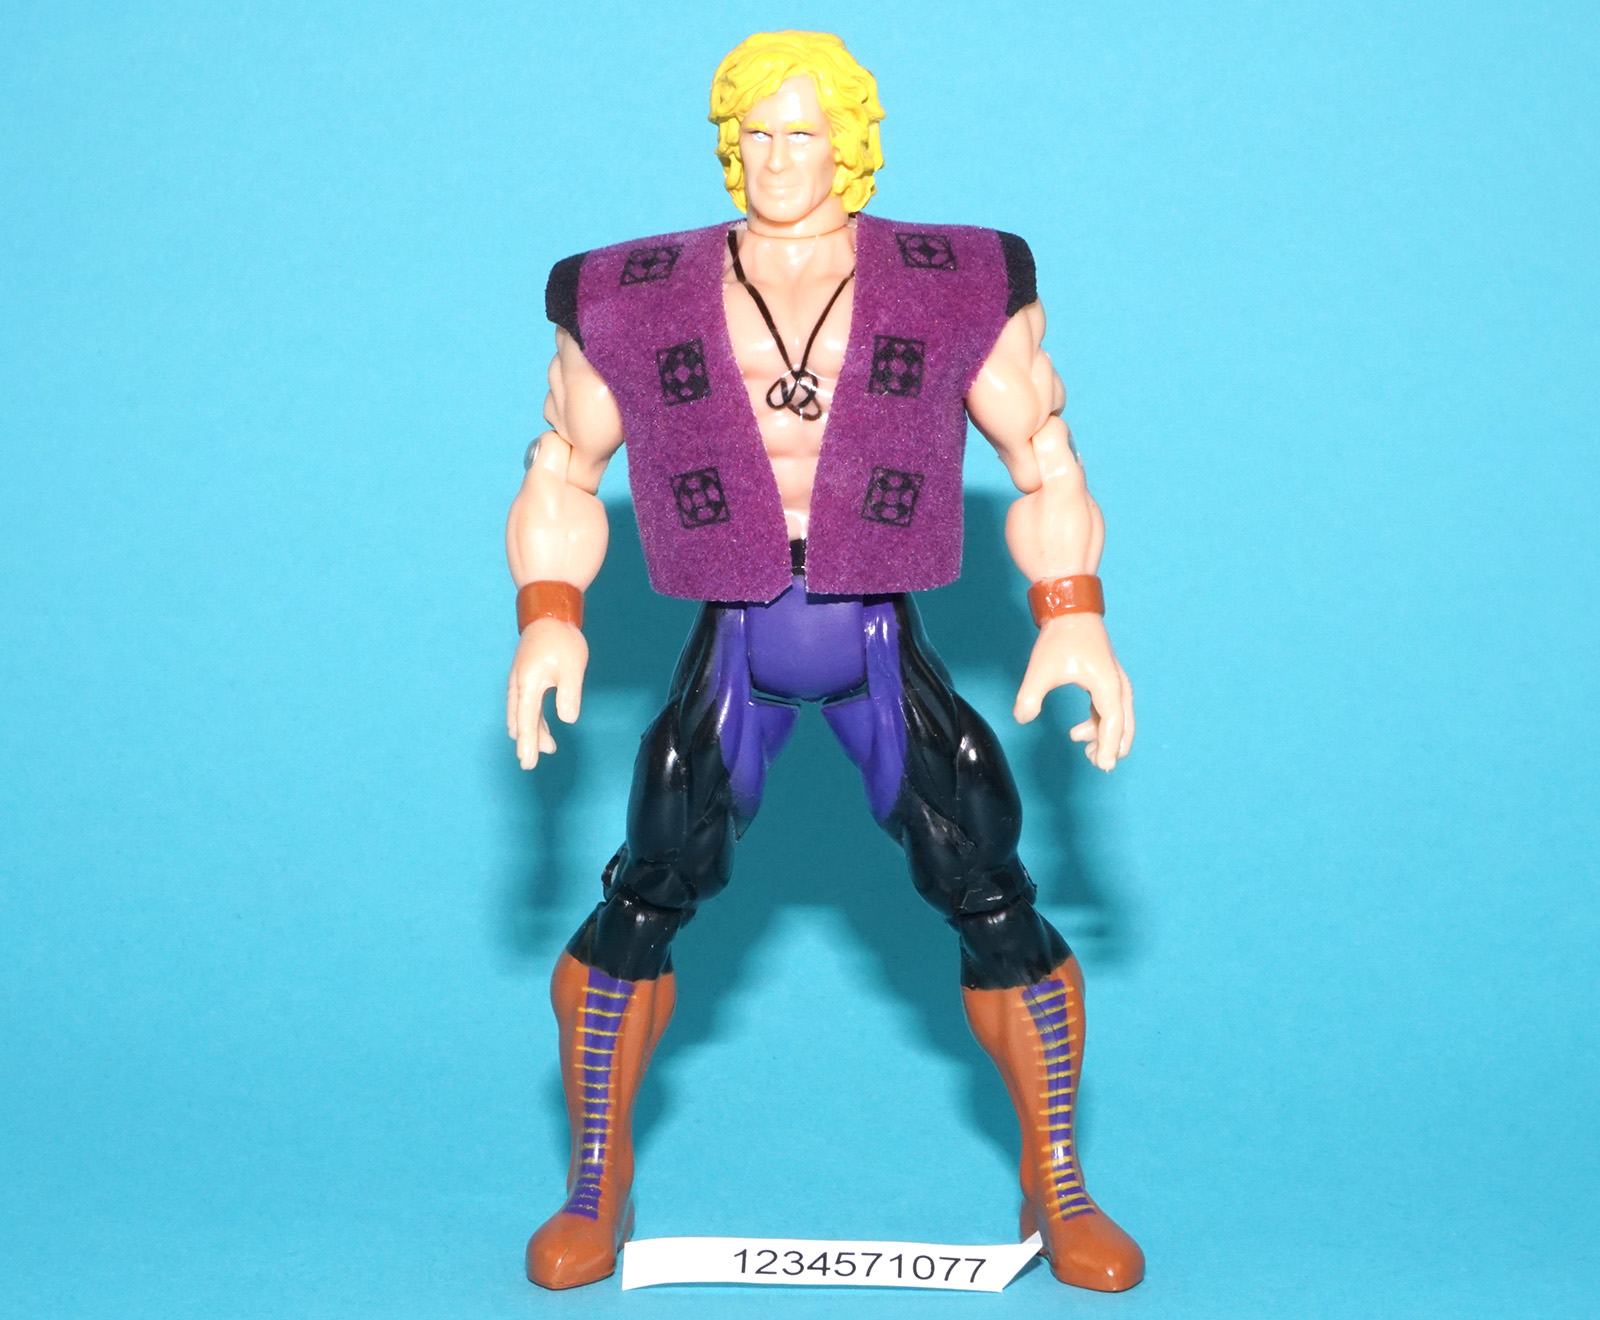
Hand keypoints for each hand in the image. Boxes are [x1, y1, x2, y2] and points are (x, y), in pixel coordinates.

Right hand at [507, 618, 587, 768]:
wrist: (548, 612)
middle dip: (527, 742)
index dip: (527, 744)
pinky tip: (541, 727)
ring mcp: (519, 681)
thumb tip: (567, 719)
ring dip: (531, 731)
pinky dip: (531, 719)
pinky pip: (524, 704)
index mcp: (528, 684)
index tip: (527, 763)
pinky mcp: (524, 677)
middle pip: (519, 721)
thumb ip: (568, 694)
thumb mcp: (572, 667)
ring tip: (549, 747)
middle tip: (531, 763)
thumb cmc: (561, 638)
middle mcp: (518, 685)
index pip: (526, 722)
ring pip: (520, 714)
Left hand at [1013, 613, 1134, 771]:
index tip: (1103, 767)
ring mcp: (1116, 680)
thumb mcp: (1040, 670)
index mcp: (1108, 686)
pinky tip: (1080, 731)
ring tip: (1082, 747)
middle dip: (1113, 747)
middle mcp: (1118, 685)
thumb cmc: (1059, 638)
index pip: (1113, 725)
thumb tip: (1023, 719)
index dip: (1109, 749)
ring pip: (1120, 718)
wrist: (1071, 608)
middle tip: (1096, 764)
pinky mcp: (1108, 677)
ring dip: (1105, 736)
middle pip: (1125, 725)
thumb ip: (1029, 698)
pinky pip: (1111, 708)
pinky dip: (1100, 723)